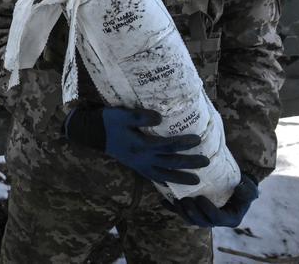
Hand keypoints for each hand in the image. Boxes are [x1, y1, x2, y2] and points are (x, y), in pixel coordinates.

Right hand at [63, 107, 208, 184]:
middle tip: (206, 162)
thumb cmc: (108, 121)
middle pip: (170, 162)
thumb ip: (141, 117)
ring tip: (197, 181)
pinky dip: (164, 182)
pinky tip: (172, 185)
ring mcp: (139, 165)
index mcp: (141, 145)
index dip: (184, 143)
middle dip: (189, 163)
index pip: (168, 145)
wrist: (92, 133)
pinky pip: (153, 177)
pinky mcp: (135, 167)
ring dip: (181, 177)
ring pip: (164, 174)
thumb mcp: (123, 114)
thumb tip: (160, 117)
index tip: (198, 139)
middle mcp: (142, 158)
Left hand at [163, 174, 258, 227]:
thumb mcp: (249, 188)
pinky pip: (182, 212)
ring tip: (176, 201)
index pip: (216, 219)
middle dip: (191, 213)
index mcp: (230, 219)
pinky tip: (163, 201)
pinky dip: (172, 208)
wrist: (236, 184)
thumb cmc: (244, 186)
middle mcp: (216, 221)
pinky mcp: (195, 210)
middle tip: (184, 201)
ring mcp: (204, 216)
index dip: (207, 211)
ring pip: (191, 219)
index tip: (200, 199)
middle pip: (201, 222)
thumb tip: (239, 187)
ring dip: (181, 212)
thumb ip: (246, 190)